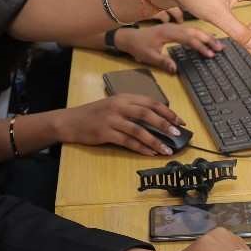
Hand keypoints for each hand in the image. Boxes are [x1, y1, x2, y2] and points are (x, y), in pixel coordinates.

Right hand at [55, 94, 186, 155]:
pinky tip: (150, 153)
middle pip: (146, 114)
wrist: (70, 122)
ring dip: (155, 141)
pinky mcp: (105, 133)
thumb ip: (131, 109)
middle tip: (177, 134)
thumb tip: (157, 120)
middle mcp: (118, 106)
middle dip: (164, 124)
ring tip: (167, 149)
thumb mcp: (113, 105)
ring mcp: (111, 120)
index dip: (166, 111)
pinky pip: (127, 141)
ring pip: (139, 130)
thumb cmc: (94, 114)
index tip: (179, 120)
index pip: (150, 102)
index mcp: (123, 97)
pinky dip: (141, 148)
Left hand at [115, 24, 223, 73]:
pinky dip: (200, 34)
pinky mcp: (174, 29)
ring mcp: (174, 27)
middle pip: (194, 31)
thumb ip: (162, 62)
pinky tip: (207, 38)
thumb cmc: (139, 47)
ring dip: (206, 36)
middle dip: (208, 39)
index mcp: (167, 33)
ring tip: (218, 44)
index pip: (188, 39)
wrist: (130, 37)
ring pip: (194, 30)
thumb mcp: (149, 56)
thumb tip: (175, 69)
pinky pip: (190, 30)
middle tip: (220, 48)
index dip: (200, 46)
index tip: (209, 55)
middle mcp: (173, 27)